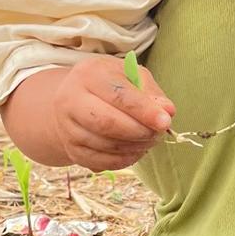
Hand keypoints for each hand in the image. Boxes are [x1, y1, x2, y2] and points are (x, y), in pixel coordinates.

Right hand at [52, 54, 175, 171]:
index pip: (118, 95)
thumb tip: (168, 111)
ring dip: (134, 147)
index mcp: (89, 74)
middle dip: (139, 132)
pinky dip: (123, 160)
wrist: (74, 97)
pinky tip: (136, 151)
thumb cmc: (110, 83)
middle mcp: (70, 99)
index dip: (144, 111)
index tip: (165, 121)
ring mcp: (66, 126)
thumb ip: (151, 92)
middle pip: (107, 123)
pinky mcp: (70, 148)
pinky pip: (99, 161)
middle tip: (158, 134)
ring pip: (104, 145)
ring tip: (150, 140)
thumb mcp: (131, 75)